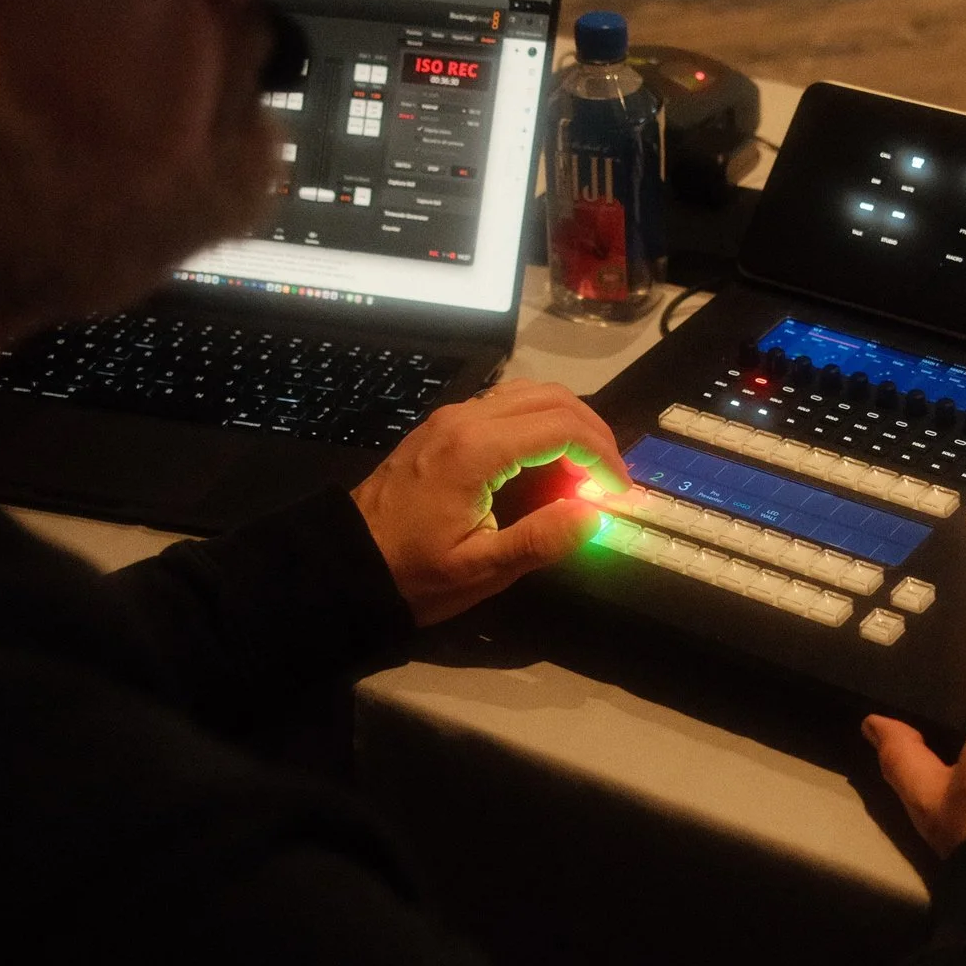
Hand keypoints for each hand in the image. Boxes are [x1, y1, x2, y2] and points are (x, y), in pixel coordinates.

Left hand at [351, 379, 629, 625]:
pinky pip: (507, 403)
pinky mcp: (444, 425)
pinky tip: (548, 459)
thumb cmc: (412, 573)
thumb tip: (594, 515)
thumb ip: (541, 540)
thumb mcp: (479, 569)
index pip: (562, 429)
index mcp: (476, 450)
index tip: (618, 493)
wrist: (347, 562)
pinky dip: (541, 421)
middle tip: (609, 479)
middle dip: (594, 434)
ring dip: (569, 422)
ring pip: (531, 393)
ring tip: (584, 470)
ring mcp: (452, 417)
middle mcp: (465, 419)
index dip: (602, 457)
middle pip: (553, 399)